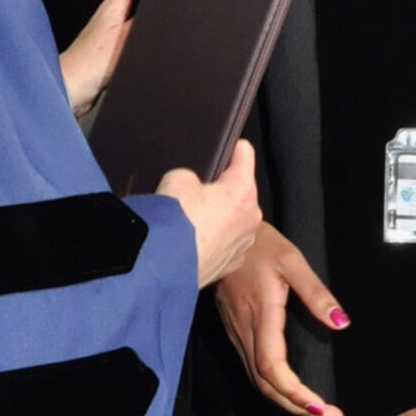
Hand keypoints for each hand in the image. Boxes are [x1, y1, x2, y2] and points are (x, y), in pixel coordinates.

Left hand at [62, 0, 140, 113]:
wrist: (68, 90)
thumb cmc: (89, 67)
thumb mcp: (123, 42)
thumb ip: (142, 26)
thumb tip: (164, 9)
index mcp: (113, 7)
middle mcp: (110, 14)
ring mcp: (109, 30)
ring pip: (131, 4)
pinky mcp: (110, 47)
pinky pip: (132, 25)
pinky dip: (142, 17)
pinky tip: (149, 24)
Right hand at [158, 141, 261, 287]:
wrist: (164, 266)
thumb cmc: (174, 219)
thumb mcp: (176, 179)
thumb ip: (192, 177)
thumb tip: (193, 186)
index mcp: (242, 189)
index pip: (245, 154)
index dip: (232, 148)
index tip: (225, 148)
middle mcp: (251, 216)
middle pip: (242, 191)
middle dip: (224, 189)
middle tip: (199, 192)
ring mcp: (244, 243)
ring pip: (236, 220)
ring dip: (222, 217)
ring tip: (195, 221)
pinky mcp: (231, 264)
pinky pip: (227, 243)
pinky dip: (216, 240)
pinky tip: (196, 242)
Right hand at [214, 224, 347, 415]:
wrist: (221, 235)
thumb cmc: (259, 245)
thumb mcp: (292, 261)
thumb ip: (316, 294)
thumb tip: (341, 324)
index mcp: (260, 317)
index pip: (273, 369)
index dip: (295, 393)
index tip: (319, 407)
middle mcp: (245, 332)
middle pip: (267, 385)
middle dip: (298, 408)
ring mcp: (237, 335)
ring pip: (259, 382)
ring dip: (288, 403)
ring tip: (318, 414)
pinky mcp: (236, 334)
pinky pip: (253, 371)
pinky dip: (275, 389)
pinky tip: (293, 395)